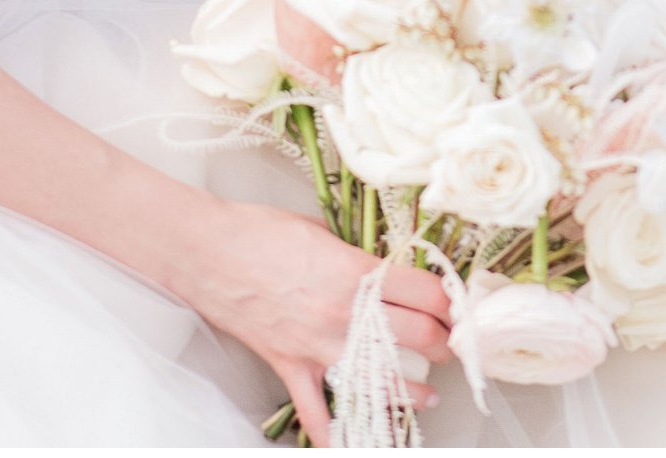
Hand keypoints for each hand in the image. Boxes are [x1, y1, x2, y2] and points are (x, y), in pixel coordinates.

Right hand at [186, 202, 450, 447]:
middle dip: (444, 343)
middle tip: (452, 344)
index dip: (449, 302)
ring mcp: (318, 345)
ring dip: (412, 392)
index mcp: (356, 271)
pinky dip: (333, 435)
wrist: (207, 250)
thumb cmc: (259, 230)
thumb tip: (380, 266)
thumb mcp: (320, 230)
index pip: (425, 294)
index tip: (457, 306)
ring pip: (380, 382)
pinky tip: (352, 443)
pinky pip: (316, 412)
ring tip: (429, 394)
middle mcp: (345, 313)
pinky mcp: (291, 365)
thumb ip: (354, 254)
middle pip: (416, 336)